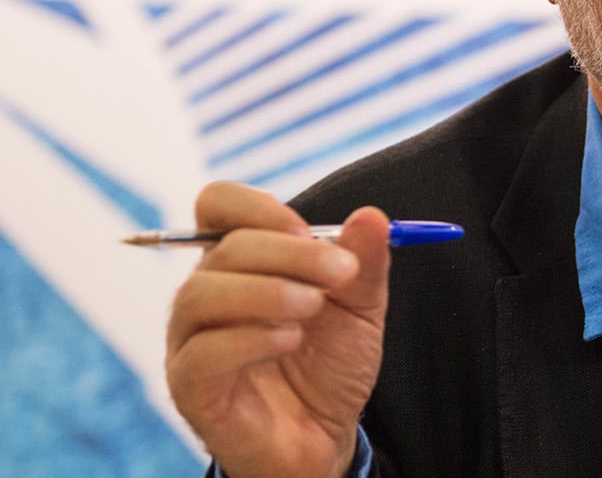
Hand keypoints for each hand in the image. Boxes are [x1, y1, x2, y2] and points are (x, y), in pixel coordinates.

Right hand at [165, 182, 390, 477]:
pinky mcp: (190, 387)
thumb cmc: (330, 364)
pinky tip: (289, 341)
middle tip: (341, 273)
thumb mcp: (360, 307)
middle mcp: (207, 292)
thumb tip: (372, 215)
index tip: (309, 230)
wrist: (326, 435)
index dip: (260, 207)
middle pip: (223, 246)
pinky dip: (249, 338)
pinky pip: (200, 352)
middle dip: (290, 252)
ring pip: (199, 294)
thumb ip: (364, 261)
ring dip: (266, 292)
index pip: (218, 204)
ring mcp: (191, 340)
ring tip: (313, 308)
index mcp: (240, 261)